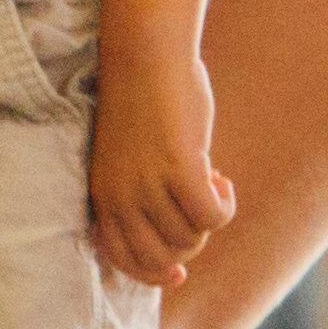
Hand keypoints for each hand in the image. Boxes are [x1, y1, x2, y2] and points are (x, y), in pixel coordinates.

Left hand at [89, 35, 234, 287]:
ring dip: (209, 216)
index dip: (154, 273)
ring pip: (190, 237)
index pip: (122, 260)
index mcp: (102, 195)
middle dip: (190, 245)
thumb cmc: (141, 104)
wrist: (143, 55)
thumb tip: (182, 236)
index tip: (180, 270)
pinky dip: (225, 205)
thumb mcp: (130, 161)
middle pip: (163, 258)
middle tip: (199, 208)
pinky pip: (211, 217)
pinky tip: (221, 180)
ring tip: (209, 179)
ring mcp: (147, 183)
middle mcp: (120, 196)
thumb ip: (144, 196)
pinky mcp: (179, 167)